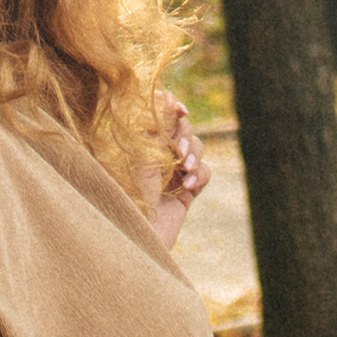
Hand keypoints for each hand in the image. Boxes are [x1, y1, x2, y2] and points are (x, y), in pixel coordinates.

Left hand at [150, 94, 210, 250]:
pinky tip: (188, 185)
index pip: (160, 114)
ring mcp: (173, 173)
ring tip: (184, 169)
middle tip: (179, 150)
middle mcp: (156, 155)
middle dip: (185, 135)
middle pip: (182, 128)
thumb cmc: (132, 201)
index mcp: (139, 143)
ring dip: (194, 154)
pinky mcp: (187, 192)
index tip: (180, 109)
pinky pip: (205, 171)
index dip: (172, 106)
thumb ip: (157, 130)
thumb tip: (167, 95)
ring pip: (197, 148)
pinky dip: (200, 173)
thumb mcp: (143, 160)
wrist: (139, 240)